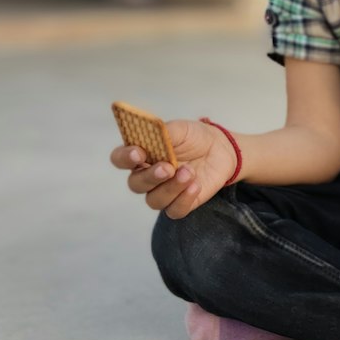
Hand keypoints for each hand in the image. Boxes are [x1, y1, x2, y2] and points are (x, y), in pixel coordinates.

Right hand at [110, 119, 237, 218]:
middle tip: (168, 168)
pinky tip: (196, 185)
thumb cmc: (193, 138)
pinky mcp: (180, 203)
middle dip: (151, 177)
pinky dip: (184, 199)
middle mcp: (146, 176)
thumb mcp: (180, 129)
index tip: (138, 153)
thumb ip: (164, 133)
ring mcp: (162, 191)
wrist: (219, 149)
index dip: (125, 158)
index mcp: (140, 154)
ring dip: (172, 188)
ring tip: (190, 172)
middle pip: (135, 184)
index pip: (120, 159)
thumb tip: (152, 134)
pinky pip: (174, 210)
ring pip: (154, 200)